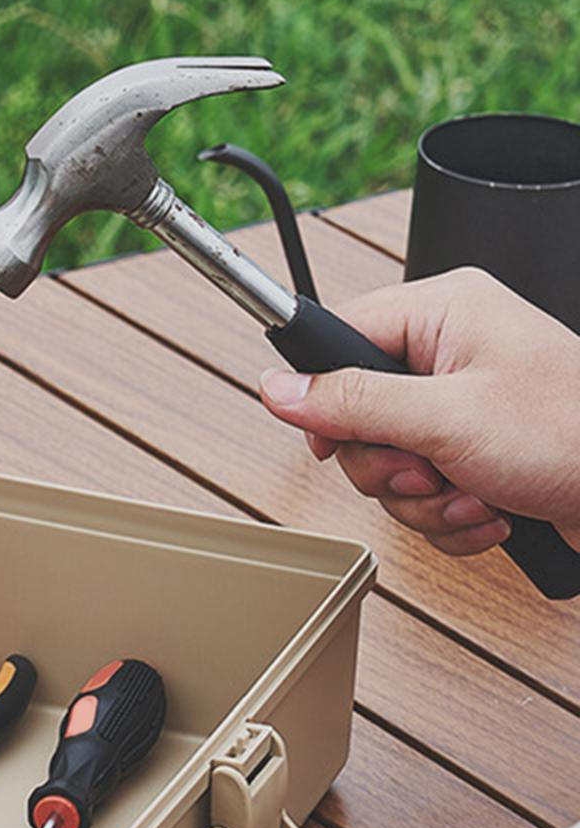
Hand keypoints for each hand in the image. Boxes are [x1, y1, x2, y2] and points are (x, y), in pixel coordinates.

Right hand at [258, 268, 579, 555]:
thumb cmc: (573, 435)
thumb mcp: (444, 418)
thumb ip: (351, 401)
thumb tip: (277, 386)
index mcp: (445, 312)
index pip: (339, 337)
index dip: (323, 395)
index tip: (327, 438)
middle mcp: (451, 352)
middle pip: (356, 414)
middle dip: (389, 466)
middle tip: (428, 472)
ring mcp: (463, 406)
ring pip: (388, 463)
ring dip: (424, 499)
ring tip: (472, 494)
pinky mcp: (475, 452)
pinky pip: (423, 492)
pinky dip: (451, 515)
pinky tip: (490, 509)